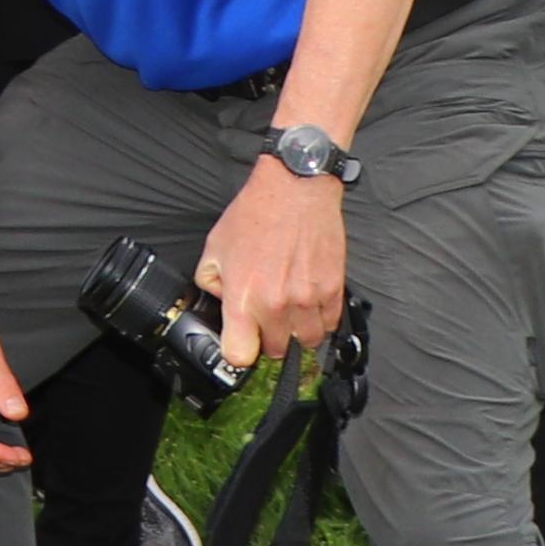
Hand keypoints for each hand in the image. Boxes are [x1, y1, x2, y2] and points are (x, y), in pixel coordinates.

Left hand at [199, 156, 352, 359]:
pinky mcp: (333, 290)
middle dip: (268, 340)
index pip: (240, 356)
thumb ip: (211, 283)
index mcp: (243, 298)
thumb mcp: (214, 248)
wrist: (296, 189)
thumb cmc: (256, 214)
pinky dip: (320, 320)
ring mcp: (308, 301)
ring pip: (306, 343)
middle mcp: (276, 305)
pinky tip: (309, 304)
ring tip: (290, 313)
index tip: (241, 343)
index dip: (238, 352)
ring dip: (297, 333)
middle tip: (266, 320)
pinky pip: (330, 325)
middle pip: (275, 352)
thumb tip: (220, 302)